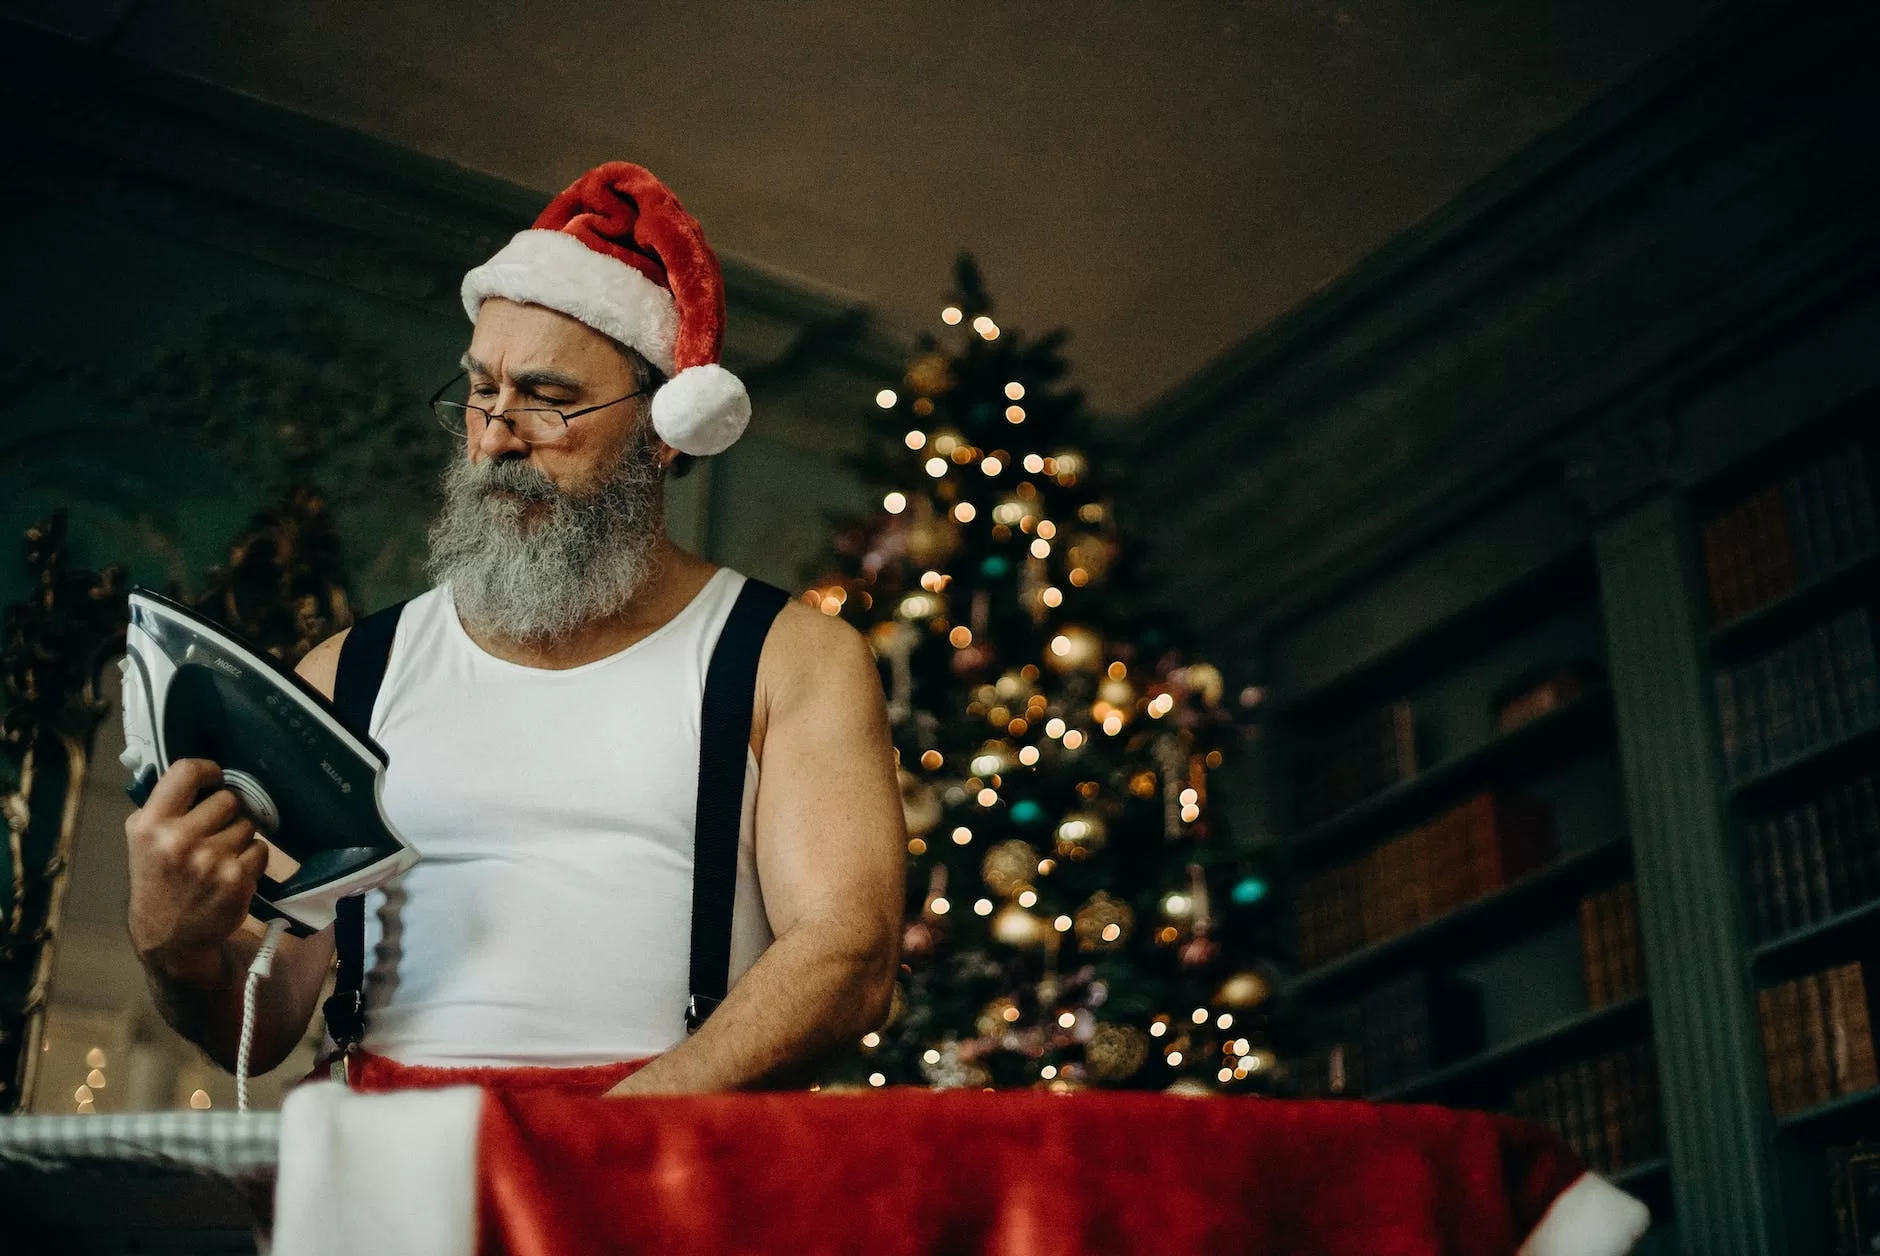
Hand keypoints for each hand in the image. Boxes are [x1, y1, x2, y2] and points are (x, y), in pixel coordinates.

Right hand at [125, 758, 267, 983]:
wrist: (167, 936)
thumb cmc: (157, 879)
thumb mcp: (142, 840)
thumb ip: (163, 805)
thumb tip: (198, 773)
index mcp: (151, 825)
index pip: (187, 772)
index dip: (208, 770)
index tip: (214, 778)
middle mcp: (179, 840)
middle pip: (228, 799)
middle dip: (226, 813)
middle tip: (213, 831)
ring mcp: (210, 860)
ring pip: (247, 825)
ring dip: (239, 837)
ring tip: (219, 856)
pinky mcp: (236, 879)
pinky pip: (261, 849)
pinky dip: (252, 859)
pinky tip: (231, 872)